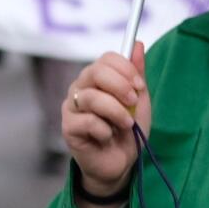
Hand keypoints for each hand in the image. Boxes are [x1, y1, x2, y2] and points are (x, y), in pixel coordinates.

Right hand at [63, 44, 148, 202]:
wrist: (120, 163)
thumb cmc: (127, 131)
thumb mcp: (138, 101)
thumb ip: (137, 74)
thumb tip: (138, 44)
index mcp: (97, 78)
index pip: (106, 59)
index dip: (126, 69)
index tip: (140, 86)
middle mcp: (80, 88)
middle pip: (96, 72)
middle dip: (121, 87)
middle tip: (133, 103)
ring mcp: (71, 107)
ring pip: (93, 98)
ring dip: (116, 112)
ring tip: (126, 125)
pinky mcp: (68, 128)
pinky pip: (88, 121)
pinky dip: (105, 130)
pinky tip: (106, 137)